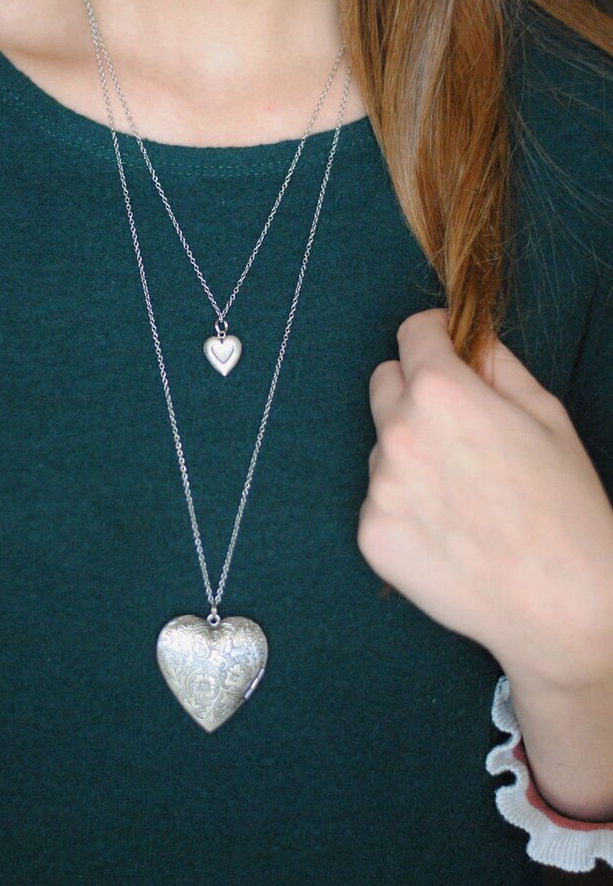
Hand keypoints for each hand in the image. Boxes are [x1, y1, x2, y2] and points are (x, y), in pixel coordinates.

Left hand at [359, 308, 612, 689]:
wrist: (561, 606)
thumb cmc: (566, 510)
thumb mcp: (547, 415)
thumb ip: (498, 366)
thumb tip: (469, 341)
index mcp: (441, 393)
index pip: (412, 333)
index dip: (434, 336)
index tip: (445, 348)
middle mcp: (398, 433)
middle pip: (384, 382)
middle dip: (415, 390)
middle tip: (459, 427)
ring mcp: (378, 487)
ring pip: (383, 445)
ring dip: (411, 453)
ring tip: (464, 494)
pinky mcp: (371, 533)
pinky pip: (380, 498)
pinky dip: (406, 505)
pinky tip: (449, 530)